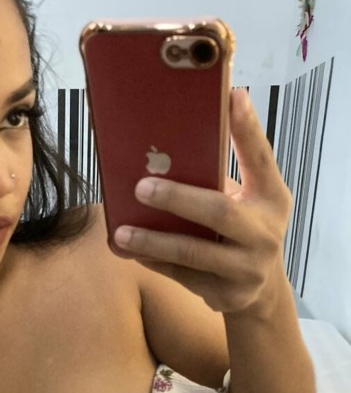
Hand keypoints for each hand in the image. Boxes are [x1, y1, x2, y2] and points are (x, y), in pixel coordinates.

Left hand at [113, 88, 292, 313]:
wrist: (262, 292)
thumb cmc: (245, 232)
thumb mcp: (249, 201)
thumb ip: (223, 175)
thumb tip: (173, 142)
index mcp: (271, 200)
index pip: (261, 159)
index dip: (247, 129)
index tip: (231, 96)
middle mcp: (265, 233)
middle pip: (219, 213)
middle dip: (178, 199)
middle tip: (141, 187)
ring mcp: (247, 269)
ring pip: (193, 254)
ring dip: (153, 242)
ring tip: (121, 233)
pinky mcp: (227, 295)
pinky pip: (181, 277)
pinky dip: (153, 262)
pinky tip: (128, 252)